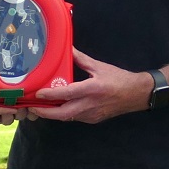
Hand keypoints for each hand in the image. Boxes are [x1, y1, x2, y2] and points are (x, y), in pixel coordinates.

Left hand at [29, 49, 152, 122]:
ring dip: (53, 114)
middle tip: (31, 107)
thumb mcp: (99, 66)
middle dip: (45, 112)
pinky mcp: (92, 120)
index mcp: (92, 89)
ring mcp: (91, 115)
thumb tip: (67, 49)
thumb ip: (81, 59)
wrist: (136, 95)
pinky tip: (57, 107)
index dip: (51, 94)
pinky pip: (74, 117)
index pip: (67, 93)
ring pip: (67, 117)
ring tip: (40, 106)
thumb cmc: (119, 79)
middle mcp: (90, 105)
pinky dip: (63, 113)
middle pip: (62, 114)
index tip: (38, 93)